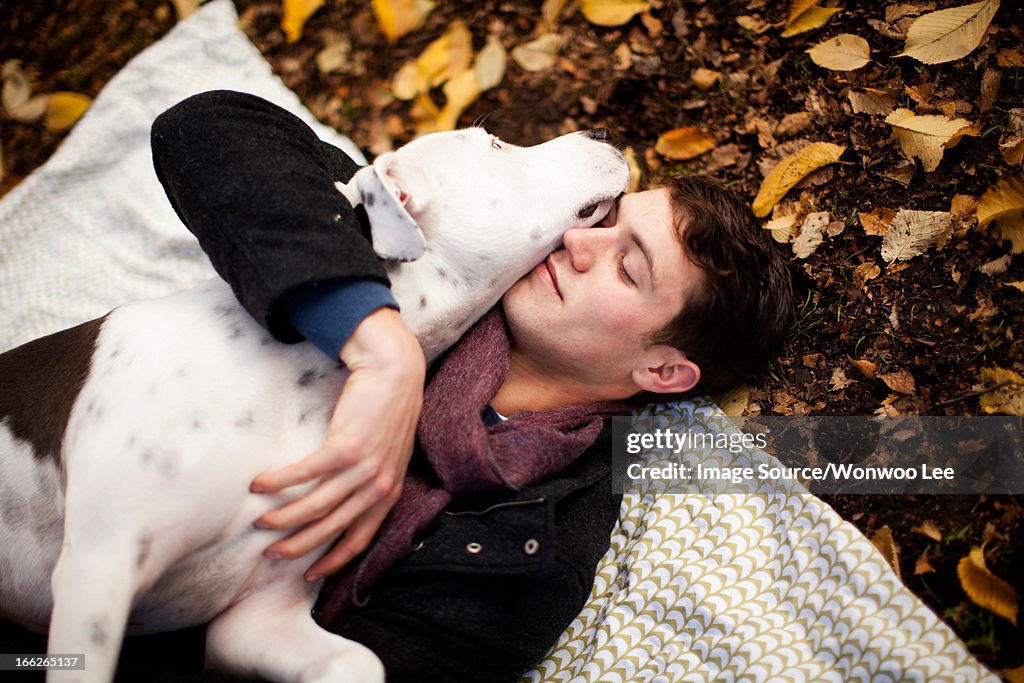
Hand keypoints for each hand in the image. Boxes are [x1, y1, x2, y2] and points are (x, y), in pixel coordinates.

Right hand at [251, 307, 425, 579]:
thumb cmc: (387, 412)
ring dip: (283, 518)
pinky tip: (259, 485)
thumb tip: (340, 502)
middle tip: (271, 553)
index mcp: (388, 493)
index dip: (333, 561)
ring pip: (315, 506)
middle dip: (299, 546)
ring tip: (260, 522)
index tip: (309, 575)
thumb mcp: (388, 456)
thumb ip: (370, 482)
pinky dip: (279, 482)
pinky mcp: (346, 447)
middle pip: (332, 528)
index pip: (359, 539)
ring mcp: (363, 468)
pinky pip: (305, 473)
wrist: (394, 373)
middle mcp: (377, 486)